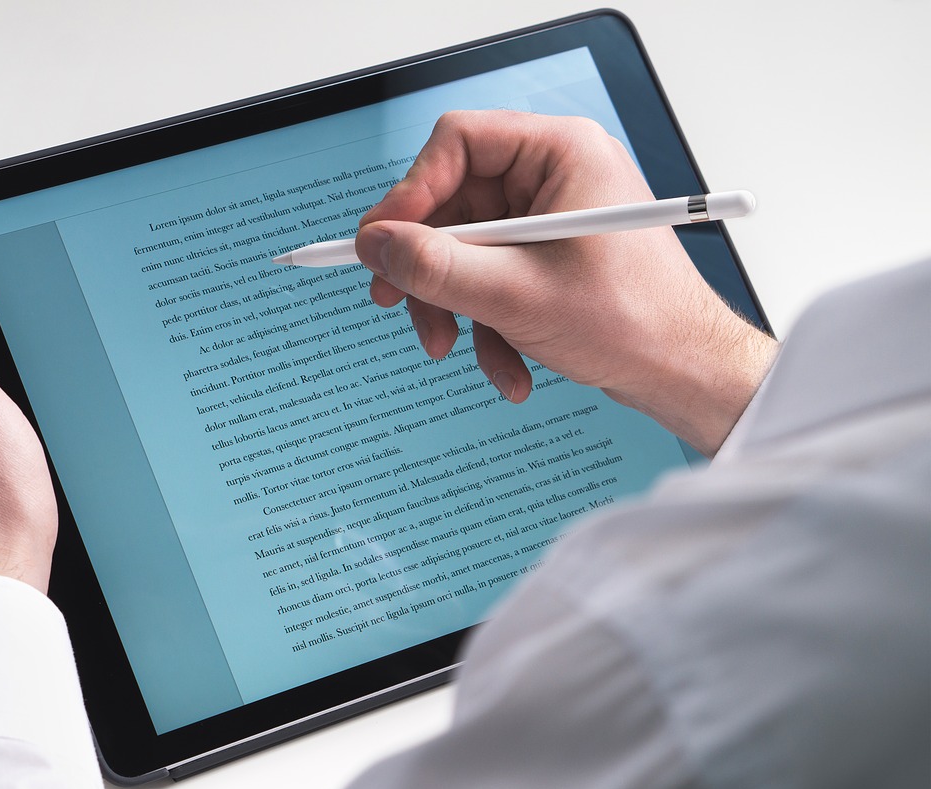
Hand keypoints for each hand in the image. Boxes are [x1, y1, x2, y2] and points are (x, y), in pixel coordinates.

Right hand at [356, 111, 776, 455]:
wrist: (685, 373)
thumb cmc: (633, 321)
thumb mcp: (513, 294)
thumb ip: (434, 266)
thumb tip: (375, 245)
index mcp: (561, 152)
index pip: (457, 143)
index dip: (411, 193)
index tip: (383, 242)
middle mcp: (554, 175)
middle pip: (453, 202)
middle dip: (429, 267)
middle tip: (396, 301)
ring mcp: (550, 217)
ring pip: (465, 249)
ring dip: (454, 305)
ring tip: (453, 348)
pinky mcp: (548, 256)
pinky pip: (490, 277)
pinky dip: (486, 322)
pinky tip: (506, 365)